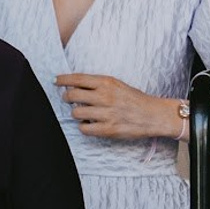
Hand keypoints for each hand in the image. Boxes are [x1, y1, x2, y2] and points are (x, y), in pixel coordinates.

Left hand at [56, 72, 181, 142]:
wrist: (153, 114)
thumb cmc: (134, 99)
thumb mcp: (117, 84)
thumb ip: (97, 84)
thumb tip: (74, 85)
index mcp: (107, 83)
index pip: (77, 79)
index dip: (63, 79)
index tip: (56, 81)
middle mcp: (105, 96)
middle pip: (72, 95)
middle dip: (67, 97)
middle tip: (69, 99)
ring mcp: (106, 114)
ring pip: (76, 112)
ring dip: (76, 113)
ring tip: (83, 113)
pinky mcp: (108, 129)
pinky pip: (84, 128)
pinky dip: (83, 126)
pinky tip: (90, 123)